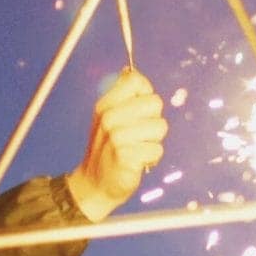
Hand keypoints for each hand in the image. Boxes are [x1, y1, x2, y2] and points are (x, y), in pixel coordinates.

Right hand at [63, 69, 167, 220]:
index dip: (145, 93)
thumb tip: (130, 70)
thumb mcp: (108, 118)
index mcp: (105, 104)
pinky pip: (157, 150)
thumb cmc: (108, 149)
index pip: (136, 81)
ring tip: (137, 149)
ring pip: (160, 127)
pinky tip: (137, 163)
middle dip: (153, 120)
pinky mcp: (126, 156)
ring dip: (154, 142)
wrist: (95, 184)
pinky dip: (151, 159)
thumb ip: (122, 96)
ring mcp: (116, 137)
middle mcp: (109, 117)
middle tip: (138, 135)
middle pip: (155, 102)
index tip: (139, 110)